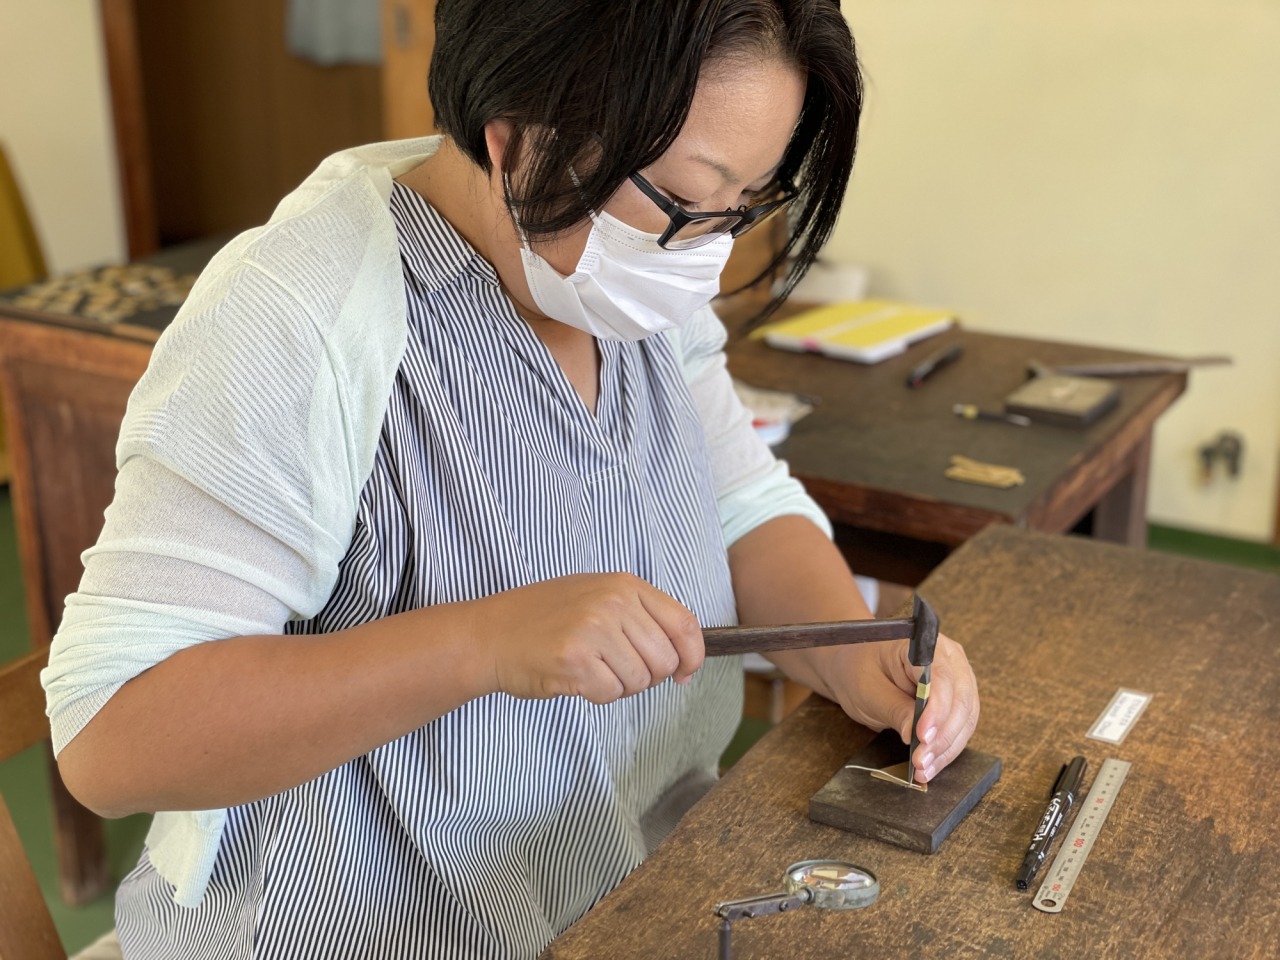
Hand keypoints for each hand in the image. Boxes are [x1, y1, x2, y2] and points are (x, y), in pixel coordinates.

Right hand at [467, 573, 704, 703]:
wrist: (491, 634)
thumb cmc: (545, 618)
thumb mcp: (597, 597)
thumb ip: (641, 618)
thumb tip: (685, 660)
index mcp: (624, 585)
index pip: (684, 623)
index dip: (692, 655)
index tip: (684, 672)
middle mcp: (613, 603)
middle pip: (664, 660)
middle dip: (646, 676)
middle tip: (614, 668)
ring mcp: (594, 631)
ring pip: (639, 681)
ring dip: (618, 685)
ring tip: (589, 667)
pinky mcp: (576, 661)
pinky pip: (611, 694)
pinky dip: (596, 695)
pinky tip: (575, 676)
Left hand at [827, 632, 978, 783]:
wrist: (856, 667)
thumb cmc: (859, 670)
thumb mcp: (867, 690)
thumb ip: (894, 710)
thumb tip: (916, 735)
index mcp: (925, 645)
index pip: (942, 677)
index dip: (936, 710)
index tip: (922, 737)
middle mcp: (950, 658)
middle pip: (961, 700)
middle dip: (943, 736)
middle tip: (921, 762)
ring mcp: (957, 679)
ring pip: (966, 719)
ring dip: (947, 748)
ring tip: (923, 770)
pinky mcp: (956, 700)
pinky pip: (960, 727)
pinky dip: (947, 749)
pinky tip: (931, 765)